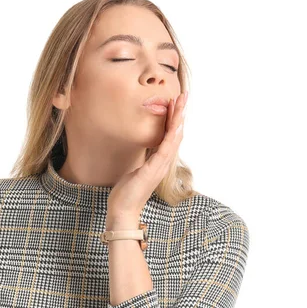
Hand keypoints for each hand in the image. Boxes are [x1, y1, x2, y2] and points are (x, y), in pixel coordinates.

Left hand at [106, 91, 187, 221]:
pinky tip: (176, 125)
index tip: (174, 103)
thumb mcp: (136, 172)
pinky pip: (165, 150)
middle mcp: (163, 164)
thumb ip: (143, 161)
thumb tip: (144, 153)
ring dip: (178, 120)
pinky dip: (171, 137)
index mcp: (158, 162)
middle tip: (183, 96)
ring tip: (181, 103)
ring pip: (174, 139)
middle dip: (179, 114)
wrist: (123, 211)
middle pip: (176, 134)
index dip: (173, 119)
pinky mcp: (153, 171)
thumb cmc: (127, 194)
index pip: (169, 136)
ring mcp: (160, 167)